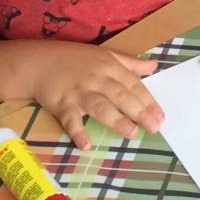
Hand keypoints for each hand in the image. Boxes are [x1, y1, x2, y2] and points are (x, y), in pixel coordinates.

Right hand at [21, 42, 161, 148]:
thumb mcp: (105, 55)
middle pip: (120, 96)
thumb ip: (130, 63)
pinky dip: (77, 131)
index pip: (133, 85)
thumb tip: (155, 66)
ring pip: (100, 106)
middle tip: (153, 128)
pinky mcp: (61, 103)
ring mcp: (78, 92)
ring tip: (131, 133)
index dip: (148, 101)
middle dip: (138, 112)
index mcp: (109, 67)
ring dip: (115, 120)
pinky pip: (70, 119)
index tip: (160, 116)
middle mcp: (96, 79)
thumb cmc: (75, 60)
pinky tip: (86, 144)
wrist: (39, 62)